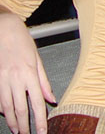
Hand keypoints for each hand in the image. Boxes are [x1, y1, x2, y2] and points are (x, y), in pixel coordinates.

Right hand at [0, 10, 54, 133]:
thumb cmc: (22, 41)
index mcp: (30, 74)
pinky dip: (2, 108)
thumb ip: (44, 81)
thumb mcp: (37, 58)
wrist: (3, 29)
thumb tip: (52, 98)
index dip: (40, 119)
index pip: (37, 102)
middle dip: (25, 125)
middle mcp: (16, 79)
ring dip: (12, 121)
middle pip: (20, 108)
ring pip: (7, 107)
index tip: (43, 131)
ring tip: (17, 130)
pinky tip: (6, 114)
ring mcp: (3, 80)